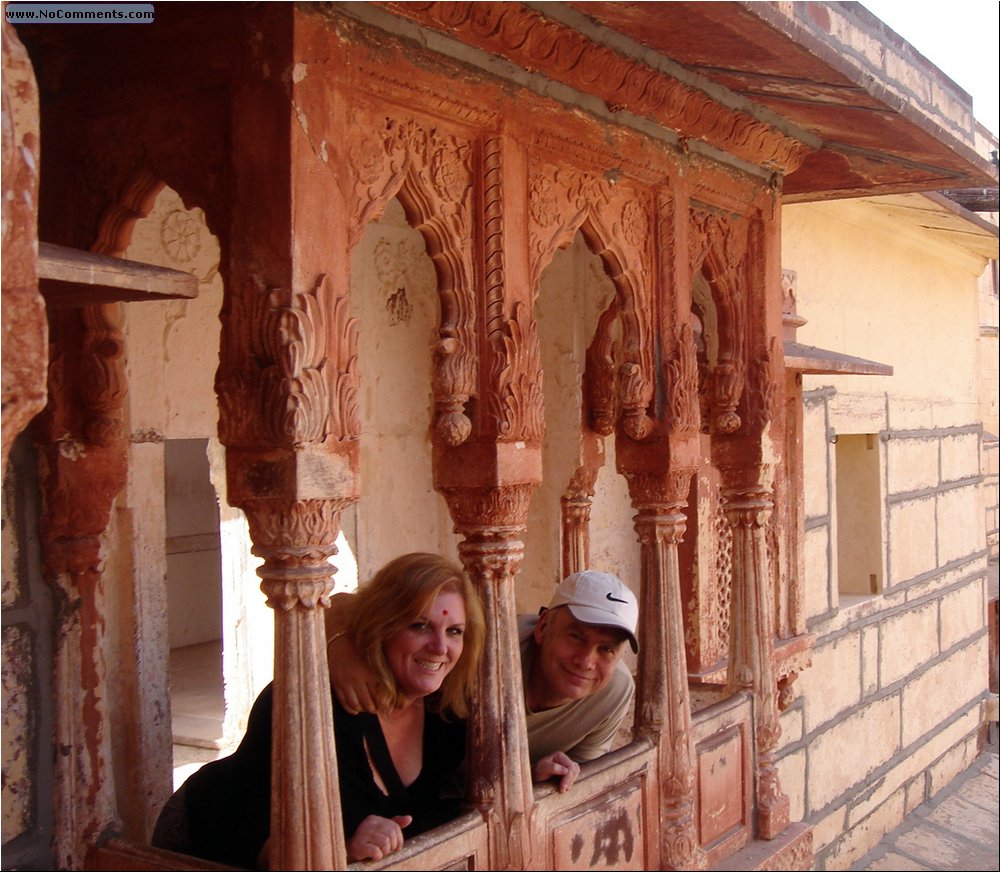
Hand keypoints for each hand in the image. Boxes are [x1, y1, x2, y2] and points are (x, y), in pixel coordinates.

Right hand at [326, 594, 382, 714]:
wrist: (342, 635)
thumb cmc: (365, 643)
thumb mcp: (381, 653)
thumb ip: (393, 667)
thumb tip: (413, 676)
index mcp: (372, 672)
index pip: (382, 698)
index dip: (387, 704)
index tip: (391, 704)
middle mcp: (359, 678)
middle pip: (369, 705)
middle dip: (376, 708)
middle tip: (380, 707)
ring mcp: (346, 682)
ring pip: (357, 706)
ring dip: (364, 709)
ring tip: (369, 707)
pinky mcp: (336, 683)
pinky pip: (345, 703)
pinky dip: (352, 708)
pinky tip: (357, 708)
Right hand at [347, 814, 411, 861]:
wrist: (348, 853)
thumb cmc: (368, 843)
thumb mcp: (381, 832)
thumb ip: (395, 825)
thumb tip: (409, 818)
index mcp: (374, 819)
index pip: (395, 827)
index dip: (399, 840)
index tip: (396, 848)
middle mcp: (368, 823)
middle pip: (391, 835)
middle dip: (391, 847)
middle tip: (385, 851)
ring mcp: (362, 834)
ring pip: (385, 843)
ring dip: (384, 852)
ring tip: (379, 853)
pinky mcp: (358, 845)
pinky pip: (376, 852)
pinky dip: (377, 857)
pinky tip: (372, 856)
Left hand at [532, 751, 579, 792]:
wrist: (535, 776)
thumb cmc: (538, 772)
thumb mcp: (542, 769)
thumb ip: (553, 768)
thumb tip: (565, 770)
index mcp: (559, 756)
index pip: (570, 767)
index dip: (568, 778)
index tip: (562, 789)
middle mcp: (564, 758)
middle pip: (574, 769)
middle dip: (570, 781)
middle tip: (563, 791)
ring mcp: (567, 764)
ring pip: (576, 772)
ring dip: (571, 782)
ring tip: (564, 789)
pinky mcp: (568, 770)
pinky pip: (574, 775)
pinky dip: (571, 782)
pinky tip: (565, 787)